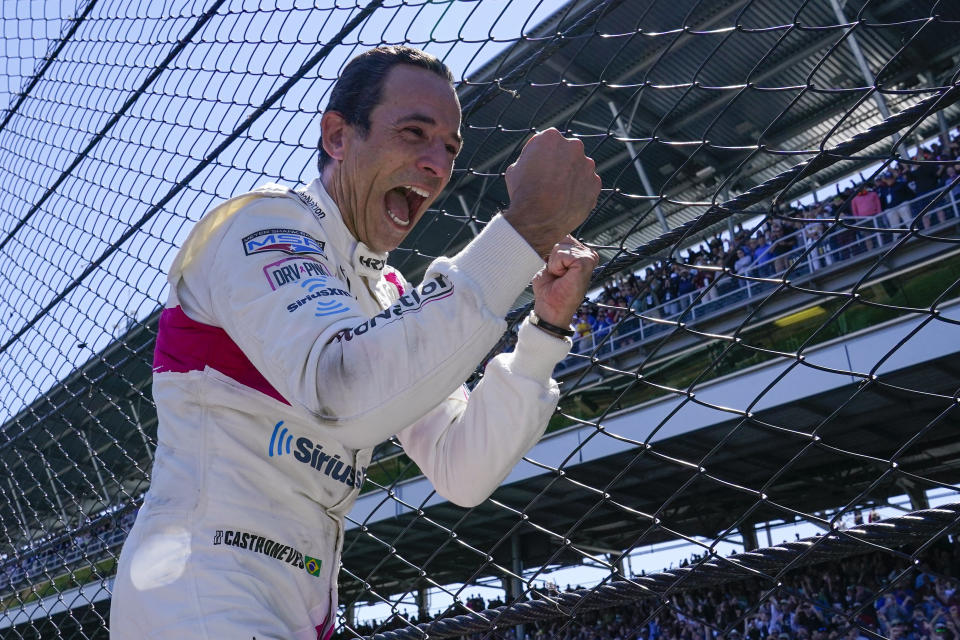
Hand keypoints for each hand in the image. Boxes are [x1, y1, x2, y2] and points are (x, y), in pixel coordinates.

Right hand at [502, 128, 601, 256]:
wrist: (539, 219)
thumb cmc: (523, 193)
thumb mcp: (515, 169)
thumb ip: (530, 159)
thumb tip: (534, 162)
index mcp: (551, 137)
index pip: (548, 141)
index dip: (541, 155)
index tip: (537, 167)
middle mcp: (573, 146)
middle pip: (567, 152)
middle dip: (560, 163)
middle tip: (549, 181)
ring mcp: (587, 165)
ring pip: (579, 168)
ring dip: (571, 177)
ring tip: (558, 195)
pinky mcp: (595, 183)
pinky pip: (588, 185)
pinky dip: (580, 191)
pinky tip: (567, 202)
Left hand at [532, 236, 598, 327]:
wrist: (550, 309)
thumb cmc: (548, 289)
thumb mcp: (548, 263)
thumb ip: (553, 248)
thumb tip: (550, 232)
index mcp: (580, 252)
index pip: (562, 235)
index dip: (551, 251)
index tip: (554, 269)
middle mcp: (588, 253)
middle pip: (561, 238)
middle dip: (552, 256)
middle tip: (557, 274)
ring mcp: (589, 257)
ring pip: (560, 245)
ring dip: (554, 262)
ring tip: (559, 276)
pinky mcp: (586, 262)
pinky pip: (562, 254)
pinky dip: (556, 266)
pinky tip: (562, 276)